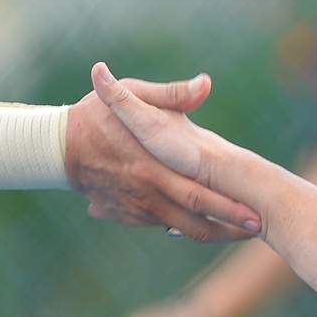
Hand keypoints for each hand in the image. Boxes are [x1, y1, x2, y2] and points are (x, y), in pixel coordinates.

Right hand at [68, 69, 258, 242]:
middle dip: (230, 226)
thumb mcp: (135, 96)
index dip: (230, 207)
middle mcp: (148, 193)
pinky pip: (161, 225)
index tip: (257, 213)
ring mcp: (137, 208)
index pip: (200, 194)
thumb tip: (206, 83)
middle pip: (196, 219)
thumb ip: (172, 94)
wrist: (58, 148)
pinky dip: (183, 228)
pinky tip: (204, 226)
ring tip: (239, 233)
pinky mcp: (127, 214)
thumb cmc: (97, 116)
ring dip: (212, 233)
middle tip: (258, 229)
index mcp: (154, 167)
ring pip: (180, 229)